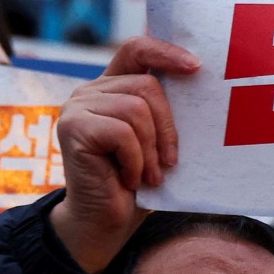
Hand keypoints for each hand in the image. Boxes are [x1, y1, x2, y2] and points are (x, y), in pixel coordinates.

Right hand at [51, 37, 200, 273]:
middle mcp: (89, 91)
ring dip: (151, 150)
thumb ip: (164, 112)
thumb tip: (201, 83)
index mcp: (111, 88)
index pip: (136, 49)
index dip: (165, 51)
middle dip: (167, 127)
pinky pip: (122, 132)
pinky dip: (135, 161)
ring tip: (150, 176)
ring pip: (135, 109)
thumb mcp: (157, 142)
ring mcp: (77, 107)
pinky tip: (129, 180)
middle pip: (146, 85)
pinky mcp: (73, 127)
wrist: (105, 224)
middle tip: (169, 163)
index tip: (196, 67)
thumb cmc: (136, 185)